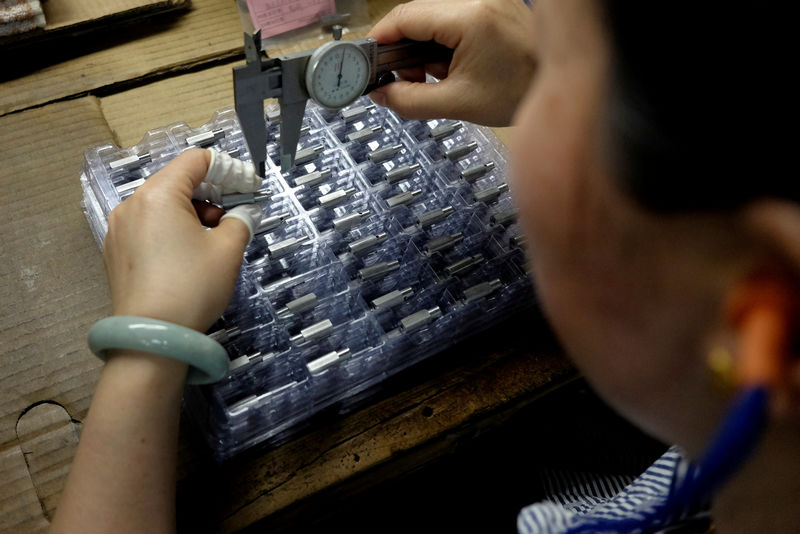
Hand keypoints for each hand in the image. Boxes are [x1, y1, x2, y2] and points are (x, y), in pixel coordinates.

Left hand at [102, 148, 259, 331]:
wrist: (153, 337)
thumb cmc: (192, 287)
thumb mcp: (228, 250)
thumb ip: (241, 220)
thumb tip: (243, 213)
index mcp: (158, 194)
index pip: (196, 160)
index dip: (228, 168)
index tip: (250, 186)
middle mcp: (131, 204)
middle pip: (177, 182)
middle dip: (211, 194)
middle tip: (235, 218)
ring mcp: (119, 228)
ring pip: (163, 206)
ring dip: (193, 214)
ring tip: (213, 243)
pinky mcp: (115, 251)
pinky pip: (149, 227)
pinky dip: (172, 231)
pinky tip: (188, 257)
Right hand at [367, 0, 535, 125]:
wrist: (561, 86)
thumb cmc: (522, 92)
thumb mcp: (458, 104)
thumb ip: (411, 101)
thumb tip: (380, 95)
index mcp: (469, 18)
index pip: (405, 17)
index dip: (379, 40)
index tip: (366, 63)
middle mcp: (476, 1)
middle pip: (415, 16)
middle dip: (401, 50)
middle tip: (399, 81)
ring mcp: (485, 2)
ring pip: (431, 20)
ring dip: (421, 50)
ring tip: (433, 79)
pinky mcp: (490, 10)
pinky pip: (450, 22)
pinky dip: (440, 47)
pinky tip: (449, 71)